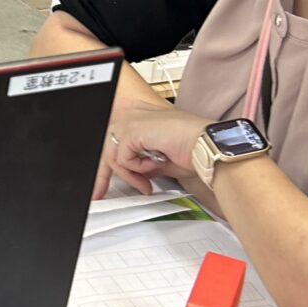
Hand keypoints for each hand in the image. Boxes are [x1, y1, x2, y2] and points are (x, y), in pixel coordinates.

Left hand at [94, 103, 209, 198]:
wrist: (207, 147)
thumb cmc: (194, 149)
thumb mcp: (160, 159)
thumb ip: (142, 162)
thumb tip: (133, 173)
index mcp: (141, 115)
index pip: (114, 138)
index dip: (108, 162)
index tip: (102, 183)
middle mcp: (134, 113)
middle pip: (106, 146)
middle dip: (104, 174)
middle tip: (100, 193)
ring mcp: (132, 119)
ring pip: (111, 154)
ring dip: (129, 174)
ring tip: (146, 182)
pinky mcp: (132, 129)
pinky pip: (122, 158)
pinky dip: (137, 169)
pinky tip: (155, 164)